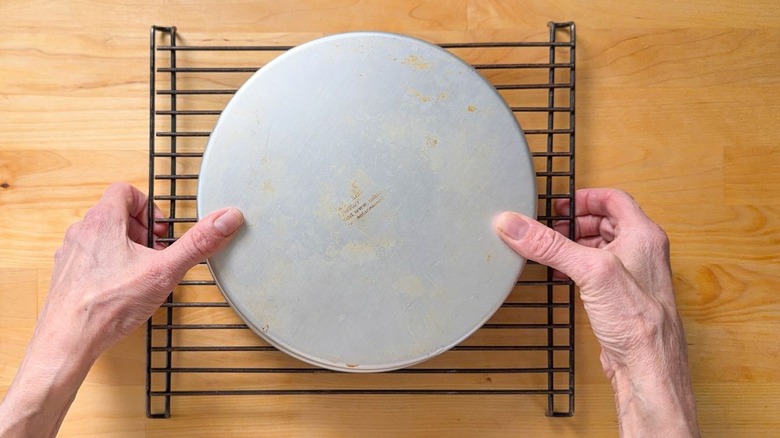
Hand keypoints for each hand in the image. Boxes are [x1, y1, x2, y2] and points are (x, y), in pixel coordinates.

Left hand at [0, 183, 243, 436]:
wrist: (69, 340)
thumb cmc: (109, 305)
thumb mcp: (165, 270)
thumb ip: (198, 243)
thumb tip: (227, 218)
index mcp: (103, 221)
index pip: (124, 190)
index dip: (148, 206)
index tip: (161, 230)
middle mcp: (81, 232)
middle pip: (114, 214)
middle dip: (141, 231)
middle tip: (156, 253)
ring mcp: (70, 255)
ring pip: (101, 237)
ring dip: (124, 247)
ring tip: (141, 272)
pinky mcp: (65, 277)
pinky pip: (89, 260)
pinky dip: (108, 267)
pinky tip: (121, 290)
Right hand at [495, 188, 698, 436]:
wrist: (648, 367)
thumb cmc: (637, 322)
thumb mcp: (589, 271)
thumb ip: (550, 245)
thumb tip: (514, 224)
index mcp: (643, 235)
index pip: (614, 199)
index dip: (585, 198)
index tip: (559, 205)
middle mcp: (642, 252)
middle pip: (606, 222)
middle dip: (575, 222)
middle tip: (550, 227)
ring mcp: (633, 277)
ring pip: (601, 247)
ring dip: (575, 245)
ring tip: (552, 250)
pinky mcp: (622, 299)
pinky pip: (598, 272)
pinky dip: (578, 267)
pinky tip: (562, 276)